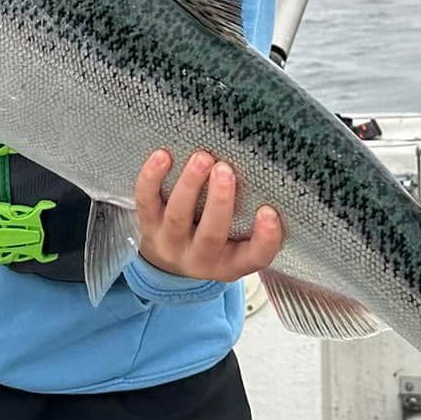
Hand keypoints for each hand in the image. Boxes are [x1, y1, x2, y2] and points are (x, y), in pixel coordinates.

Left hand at [134, 149, 283, 281]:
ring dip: (190, 186)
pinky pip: (146, 202)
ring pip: (178, 217)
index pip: (255, 257)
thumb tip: (275, 175)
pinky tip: (162, 155)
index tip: (270, 212)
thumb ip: (254, 221)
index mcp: (232, 264)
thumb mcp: (239, 242)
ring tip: (202, 158)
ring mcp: (171, 242)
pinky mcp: (148, 225)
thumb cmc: (216, 240)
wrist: (168, 261)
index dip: (265, 238)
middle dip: (219, 202)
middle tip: (226, 170)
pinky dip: (151, 178)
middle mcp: (201, 258)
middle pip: (211, 235)